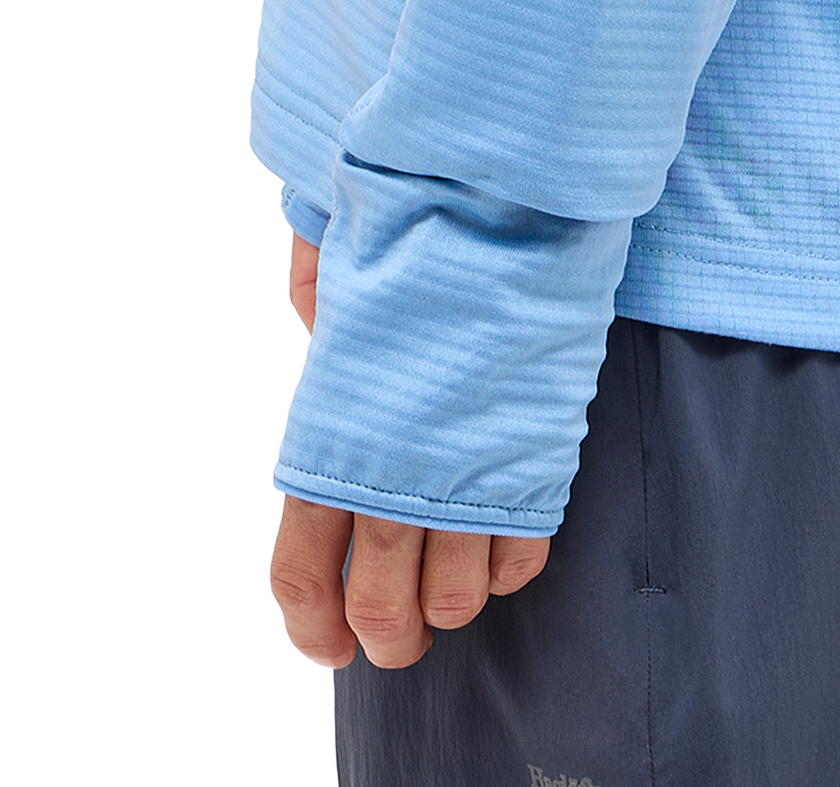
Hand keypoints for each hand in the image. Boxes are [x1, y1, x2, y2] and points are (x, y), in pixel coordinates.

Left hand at [268, 228, 549, 666]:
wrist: (507, 195)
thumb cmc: (414, 216)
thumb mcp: (337, 258)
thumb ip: (317, 305)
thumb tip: (320, 338)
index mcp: (332, 432)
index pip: (302, 565)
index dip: (310, 623)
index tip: (325, 645)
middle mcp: (396, 467)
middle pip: (381, 605)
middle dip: (385, 640)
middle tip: (390, 641)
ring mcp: (471, 469)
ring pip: (455, 597)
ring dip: (447, 610)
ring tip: (444, 595)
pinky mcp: (538, 459)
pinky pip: (523, 556)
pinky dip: (506, 570)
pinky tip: (495, 549)